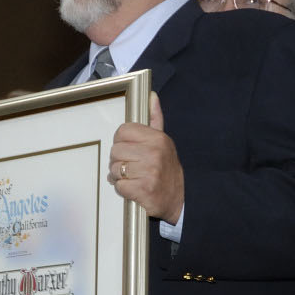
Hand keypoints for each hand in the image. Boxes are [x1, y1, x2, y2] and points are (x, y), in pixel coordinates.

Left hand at [107, 93, 183, 223]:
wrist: (180, 199)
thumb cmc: (166, 169)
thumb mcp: (163, 141)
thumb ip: (155, 118)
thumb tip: (151, 95)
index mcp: (157, 138)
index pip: (122, 132)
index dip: (121, 142)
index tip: (129, 150)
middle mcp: (154, 153)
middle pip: (115, 151)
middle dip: (118, 161)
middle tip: (131, 167)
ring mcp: (149, 172)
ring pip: (114, 169)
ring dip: (119, 177)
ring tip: (133, 178)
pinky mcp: (144, 190)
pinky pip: (119, 186)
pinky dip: (122, 190)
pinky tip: (134, 189)